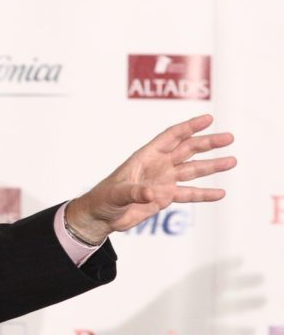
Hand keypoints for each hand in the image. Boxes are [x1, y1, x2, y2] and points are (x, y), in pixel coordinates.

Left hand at [66, 114, 235, 243]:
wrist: (102, 216)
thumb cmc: (104, 198)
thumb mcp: (117, 194)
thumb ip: (134, 192)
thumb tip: (152, 193)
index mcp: (145, 157)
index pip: (171, 137)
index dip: (189, 127)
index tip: (208, 119)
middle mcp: (158, 166)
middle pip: (187, 150)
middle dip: (207, 143)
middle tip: (229, 137)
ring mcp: (163, 181)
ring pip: (192, 170)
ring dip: (212, 166)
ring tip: (232, 160)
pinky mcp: (165, 197)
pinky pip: (189, 194)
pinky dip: (204, 194)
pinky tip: (220, 193)